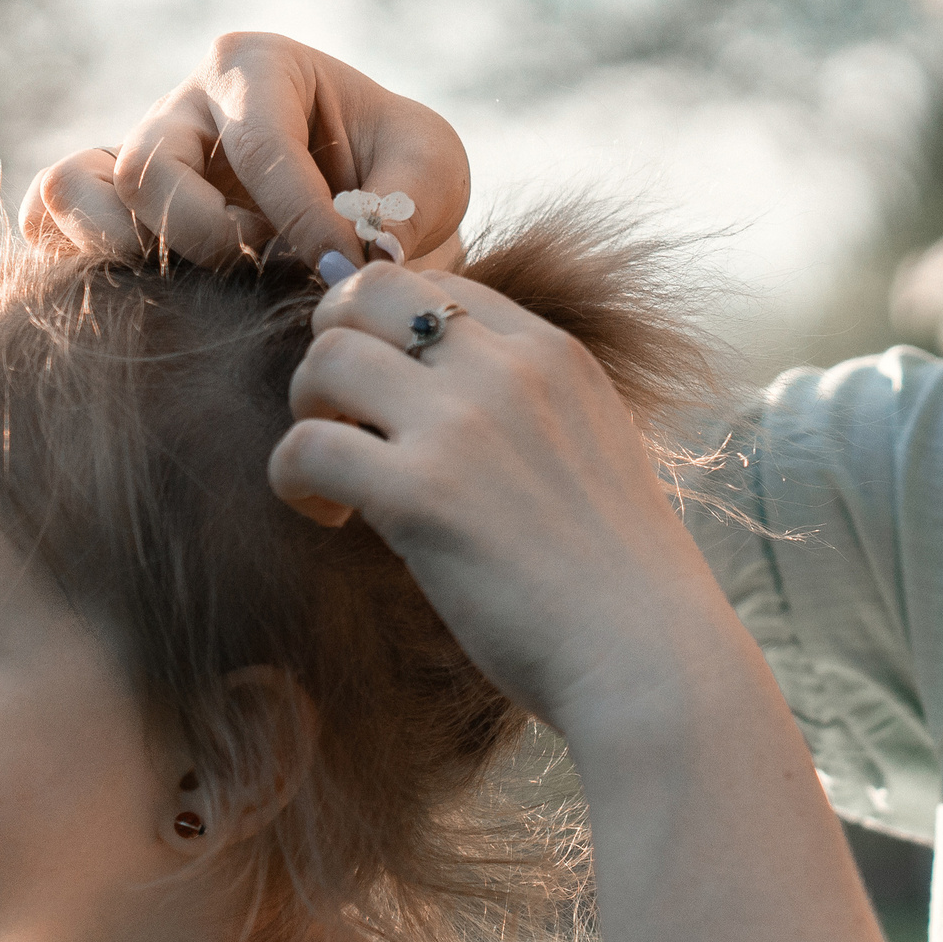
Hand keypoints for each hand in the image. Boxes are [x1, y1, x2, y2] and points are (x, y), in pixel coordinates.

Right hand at [19, 33, 468, 269]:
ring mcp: (137, 155)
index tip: (344, 273)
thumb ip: (407, 202)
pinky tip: (138, 294)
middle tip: (265, 273)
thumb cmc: (399, 175)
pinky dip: (68, 252)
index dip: (302, 219)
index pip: (260, 143)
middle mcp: (183, 105)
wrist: (372, 213)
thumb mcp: (433, 169)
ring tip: (196, 285)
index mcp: (257, 67)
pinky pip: (47, 214)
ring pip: (79, 188)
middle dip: (207, 236)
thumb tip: (358, 253)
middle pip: (152, 165)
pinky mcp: (109, 207)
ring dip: (125, 249)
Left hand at [268, 261, 732, 738]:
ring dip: (307, 412)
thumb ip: (531, 411)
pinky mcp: (419, 493)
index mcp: (556, 355)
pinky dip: (292, 479)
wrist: (650, 657)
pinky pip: (306, 446)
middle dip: (334, 344)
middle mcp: (508, 370)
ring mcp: (462, 425)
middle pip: (370, 293)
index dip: (389, 328)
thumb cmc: (623, 583)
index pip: (440, 284)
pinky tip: (329, 518)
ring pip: (326, 359)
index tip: (386, 392)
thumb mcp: (595, 452)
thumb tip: (449, 411)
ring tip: (334, 476)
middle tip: (341, 416)